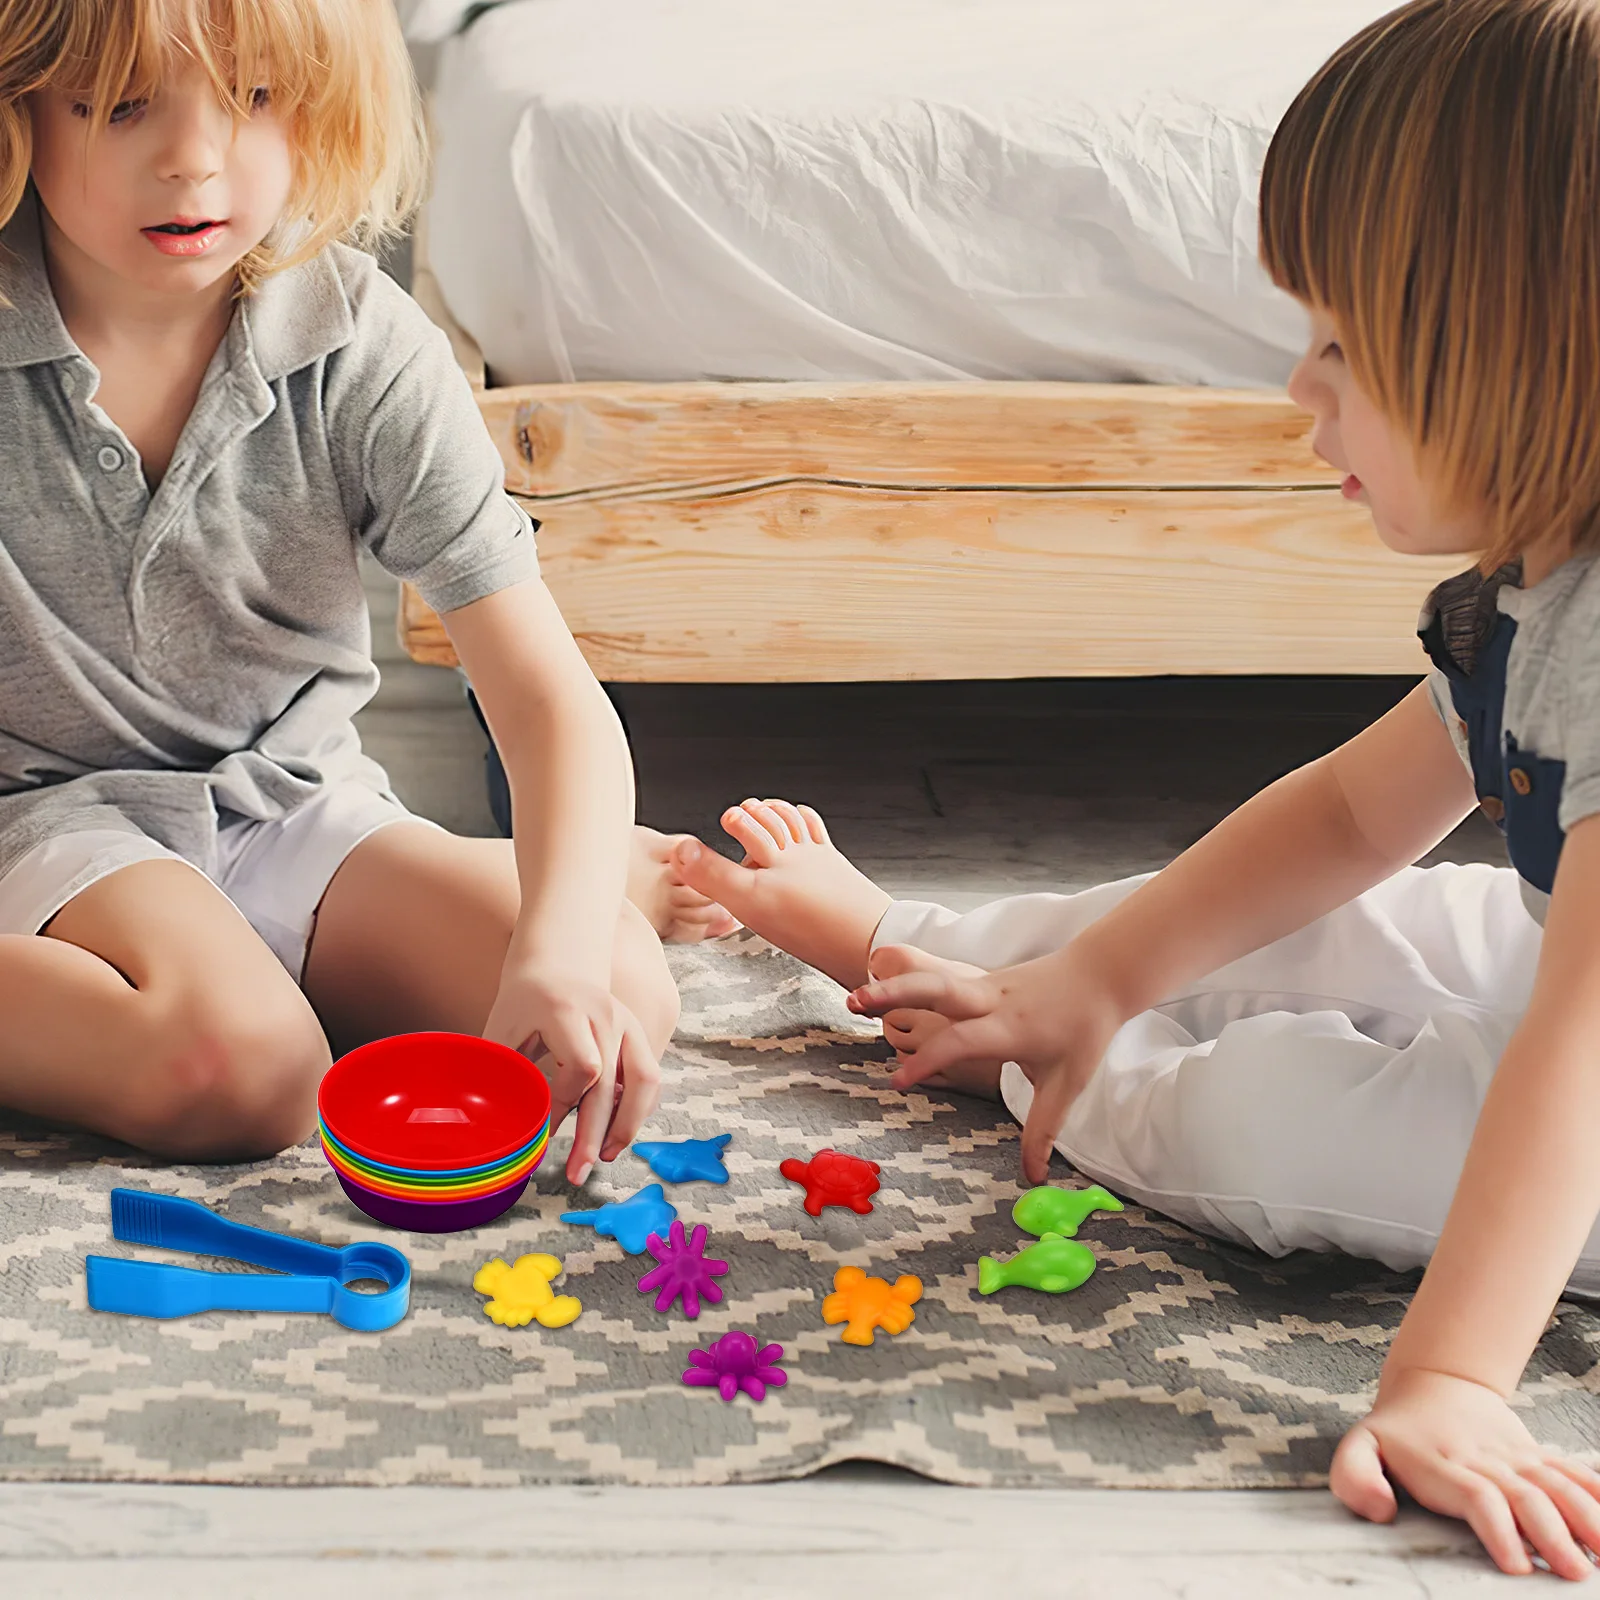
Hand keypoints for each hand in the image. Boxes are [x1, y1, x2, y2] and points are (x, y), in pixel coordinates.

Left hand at [483, 964, 660, 1184]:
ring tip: (605, 1156)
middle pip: (613, 1083)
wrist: (559, 959)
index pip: (583, 1067)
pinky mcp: (639, 1034)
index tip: (544, 1126)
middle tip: (578, 1173)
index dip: (564, 1103)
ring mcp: (629, 1023)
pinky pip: (650, 1077)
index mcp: (570, 1011)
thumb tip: (495, 1126)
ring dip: (628, 1124)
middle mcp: (607, 1015)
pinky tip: (618, 1133)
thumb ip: (503, 1073)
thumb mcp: (504, 1027)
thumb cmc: (525, 999)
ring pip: (645, 1080)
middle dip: (596, 1134)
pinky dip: (638, 1109)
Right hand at [846, 942, 1122, 1183]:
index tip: (897, 1082)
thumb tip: (1033, 1177)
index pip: (960, 1041)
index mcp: (1010, 1027)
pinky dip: (906, 982)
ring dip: (892, 984)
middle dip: (894, 994)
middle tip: (854, 1004)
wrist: (1101, 973)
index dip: (927, 1062)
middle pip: (937, 990)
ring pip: (932, 977)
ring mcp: (984, 983)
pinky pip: (939, 978)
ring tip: (852, 997)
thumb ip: (1043, 1130)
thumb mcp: (1067, 1083)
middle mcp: (991, 1000)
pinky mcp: (980, 978)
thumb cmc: (1084, 1028)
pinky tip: (876, 987)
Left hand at [1333, 1366, 1599, 1578]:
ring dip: (1586, 1518)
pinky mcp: (1538, 1456)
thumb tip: (1380, 1511)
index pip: (1478, 1497)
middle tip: (1574, 1573)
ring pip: (1559, 1484)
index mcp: (1445, 1467)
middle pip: (1527, 1496)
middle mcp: (1487, 1461)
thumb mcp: (1359, 1447)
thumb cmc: (1396, 1432)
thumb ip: (1354, 1478)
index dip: (1499, 1529)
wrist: (1434, 1382)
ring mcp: (1518, 1457)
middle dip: (1553, 1535)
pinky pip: (1575, 1471)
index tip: (1517, 1566)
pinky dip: (1598, 1493)